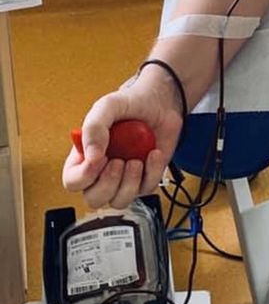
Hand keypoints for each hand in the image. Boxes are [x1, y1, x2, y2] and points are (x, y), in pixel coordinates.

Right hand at [62, 72, 184, 209]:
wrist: (161, 102)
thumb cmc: (130, 104)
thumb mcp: (108, 107)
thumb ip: (94, 127)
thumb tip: (91, 157)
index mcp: (85, 156)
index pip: (72, 182)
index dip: (84, 176)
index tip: (101, 158)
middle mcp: (102, 171)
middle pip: (93, 199)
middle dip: (108, 184)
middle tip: (118, 161)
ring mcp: (124, 178)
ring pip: (119, 201)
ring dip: (129, 183)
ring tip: (136, 160)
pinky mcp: (146, 178)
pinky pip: (146, 190)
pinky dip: (152, 172)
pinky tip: (153, 154)